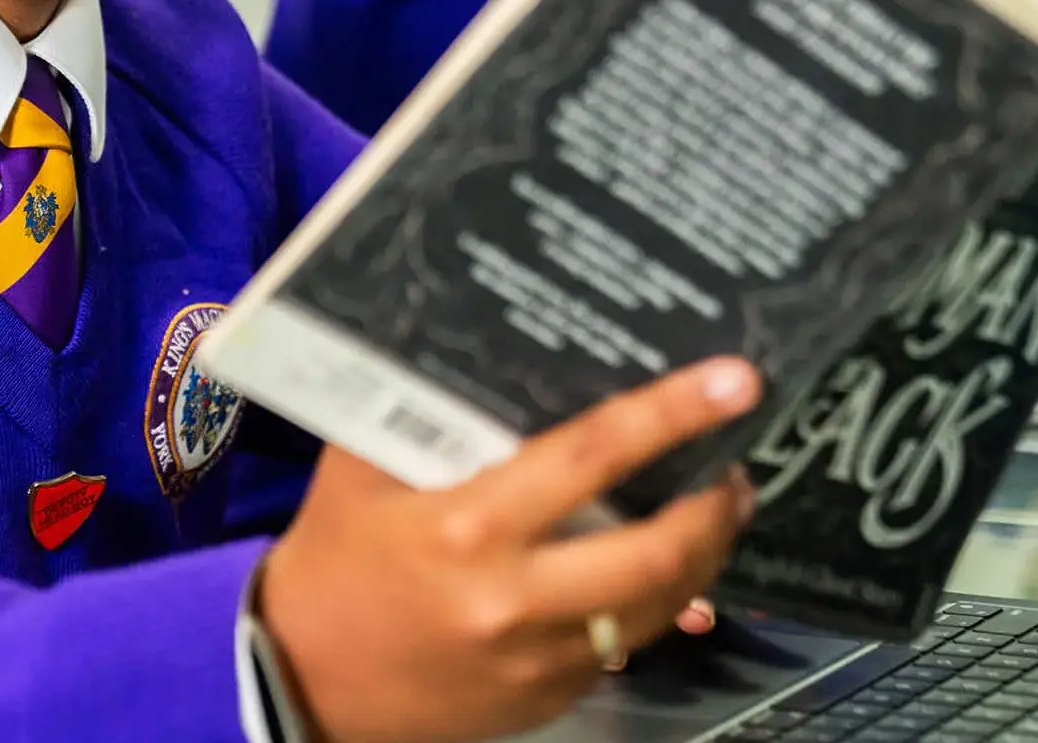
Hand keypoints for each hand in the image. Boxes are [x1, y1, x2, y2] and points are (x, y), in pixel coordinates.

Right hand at [256, 360, 761, 742]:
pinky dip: (656, 608)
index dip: (670, 415)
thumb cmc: (335, 552)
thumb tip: (488, 338)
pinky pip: (625, 648)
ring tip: (715, 512)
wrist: (301, 676)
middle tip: (736, 465)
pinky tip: (664, 575)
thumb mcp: (364, 466)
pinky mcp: (549, 699)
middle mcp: (514, 596)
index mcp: (469, 525)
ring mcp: (538, 658)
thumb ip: (425, 410)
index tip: (734, 382)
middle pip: (655, 551)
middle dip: (714, 506)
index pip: (592, 456)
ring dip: (702, 558)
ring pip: (660, 608)